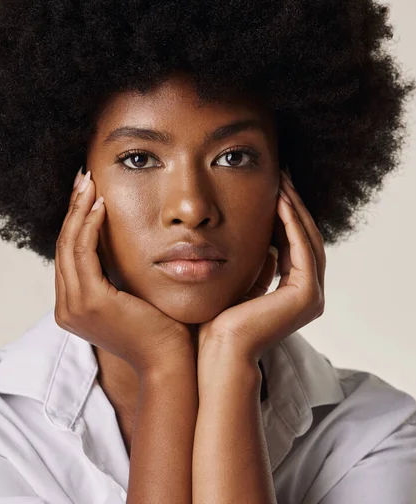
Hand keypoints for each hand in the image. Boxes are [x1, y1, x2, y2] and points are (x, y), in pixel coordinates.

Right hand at [54, 169, 194, 376]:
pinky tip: (101, 205)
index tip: (85, 192)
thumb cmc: (159, 328)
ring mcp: (74, 306)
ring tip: (89, 182)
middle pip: (64, 245)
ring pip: (69, 244)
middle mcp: (66, 307)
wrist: (169, 361)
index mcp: (74, 305)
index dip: (75, 220)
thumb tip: (118, 244)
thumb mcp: (130, 295)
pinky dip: (90, 226)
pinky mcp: (90, 302)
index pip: (69, 254)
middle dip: (73, 208)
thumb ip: (116, 274)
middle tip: (83, 177)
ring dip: (79, 210)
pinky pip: (84, 253)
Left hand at [197, 169, 325, 364]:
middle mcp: (310, 295)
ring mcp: (313, 297)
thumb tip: (268, 245)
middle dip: (294, 206)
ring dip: (295, 209)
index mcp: (296, 293)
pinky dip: (292, 224)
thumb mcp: (244, 282)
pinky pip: (302, 249)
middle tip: (283, 176)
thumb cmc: (221, 321)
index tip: (275, 188)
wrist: (217, 353)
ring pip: (308, 240)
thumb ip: (261, 265)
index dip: (287, 215)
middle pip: (307, 238)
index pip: (296, 244)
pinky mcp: (307, 296)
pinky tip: (280, 202)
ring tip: (282, 182)